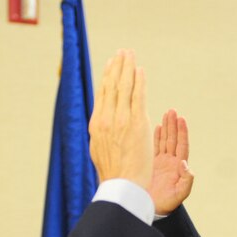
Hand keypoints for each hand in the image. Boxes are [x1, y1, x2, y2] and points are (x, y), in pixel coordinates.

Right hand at [89, 50, 152, 188]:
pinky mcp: (137, 123)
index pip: (102, 94)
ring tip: (130, 54)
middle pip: (111, 85)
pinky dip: (138, 81)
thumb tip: (100, 125)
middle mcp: (106, 119)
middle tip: (121, 52)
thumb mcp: (98, 150)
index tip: (110, 64)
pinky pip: (137, 96)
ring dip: (127, 67)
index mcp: (96, 124)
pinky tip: (140, 70)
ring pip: (124, 87)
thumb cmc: (113, 173)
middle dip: (117, 66)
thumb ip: (101, 133)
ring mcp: (121, 119)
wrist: (121, 184)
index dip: (107, 76)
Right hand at [150, 109, 193, 214]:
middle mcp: (171, 162)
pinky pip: (154, 147)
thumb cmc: (168, 203)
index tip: (181, 119)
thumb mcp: (180, 194)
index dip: (182, 132)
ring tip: (166, 114)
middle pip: (173, 139)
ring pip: (164, 141)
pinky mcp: (151, 164)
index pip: (181, 145)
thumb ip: (186, 179)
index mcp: (178, 166)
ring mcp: (161, 162)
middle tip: (172, 111)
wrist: (154, 208)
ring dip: (165, 127)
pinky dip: (155, 137)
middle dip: (173, 125)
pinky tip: (156, 127)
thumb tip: (185, 163)